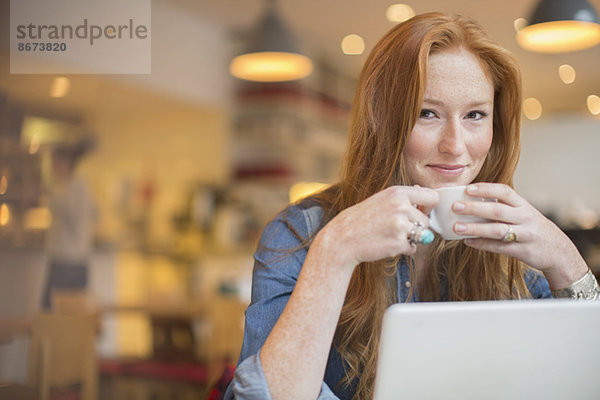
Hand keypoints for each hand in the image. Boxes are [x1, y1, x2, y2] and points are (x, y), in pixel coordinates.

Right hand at [317, 185, 438, 269]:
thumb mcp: (381, 199)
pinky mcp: (398, 243)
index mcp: (397, 193)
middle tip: (396, 229)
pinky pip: (413, 248)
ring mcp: (400, 226)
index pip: (431, 197)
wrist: (343, 238)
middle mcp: (401, 207)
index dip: (429, 207)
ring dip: (410, 239)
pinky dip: (403, 249)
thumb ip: (403, 198)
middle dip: (416, 227)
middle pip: (426, 221)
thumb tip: (426, 196)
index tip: (421, 212)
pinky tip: (387, 244)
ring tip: (390, 236)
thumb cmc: (361, 219)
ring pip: (422, 235)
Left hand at [451, 182, 587, 288]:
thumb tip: (472, 202)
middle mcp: (525, 218)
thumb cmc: (534, 229)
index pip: (504, 191)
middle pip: (497, 210)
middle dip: (475, 208)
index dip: (485, 189)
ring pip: (497, 230)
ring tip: (456, 227)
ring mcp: (525, 235)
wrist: (559, 251)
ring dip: (475, 229)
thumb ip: (505, 207)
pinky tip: (467, 242)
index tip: (467, 189)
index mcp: (524, 205)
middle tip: (455, 206)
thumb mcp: (524, 213)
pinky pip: (499, 247)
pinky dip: (482, 244)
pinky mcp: (522, 251)